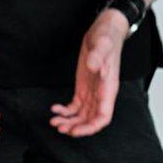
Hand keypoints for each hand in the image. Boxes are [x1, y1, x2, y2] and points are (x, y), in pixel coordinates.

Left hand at [50, 8, 126, 136]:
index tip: (76, 131)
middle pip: (91, 120)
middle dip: (76, 127)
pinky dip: (66, 111)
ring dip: (69, 122)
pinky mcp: (84, 87)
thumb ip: (98, 55)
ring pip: (82, 115)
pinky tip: (55, 108)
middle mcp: (101, 94)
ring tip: (54, 122)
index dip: (91, 127)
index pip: (103, 116)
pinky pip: (76, 105)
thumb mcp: (102, 44)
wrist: (103, 31)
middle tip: (59, 128)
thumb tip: (93, 65)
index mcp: (108, 88)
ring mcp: (92, 92)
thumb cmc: (106, 38)